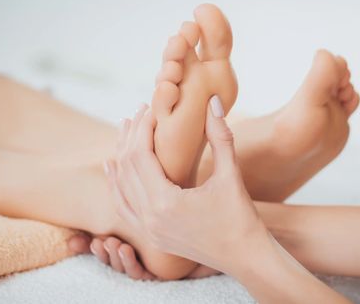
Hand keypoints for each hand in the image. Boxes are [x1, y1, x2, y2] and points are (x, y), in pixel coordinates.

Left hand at [107, 98, 268, 276]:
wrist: (247, 258)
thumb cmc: (242, 217)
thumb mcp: (231, 174)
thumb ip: (220, 135)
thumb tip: (212, 100)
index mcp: (165, 203)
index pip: (140, 154)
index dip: (143, 127)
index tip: (151, 107)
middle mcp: (150, 219)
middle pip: (127, 167)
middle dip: (131, 135)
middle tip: (139, 111)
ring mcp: (148, 231)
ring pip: (120, 186)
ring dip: (121, 155)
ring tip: (126, 128)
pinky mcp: (152, 237)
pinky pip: (123, 206)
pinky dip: (116, 183)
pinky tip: (112, 165)